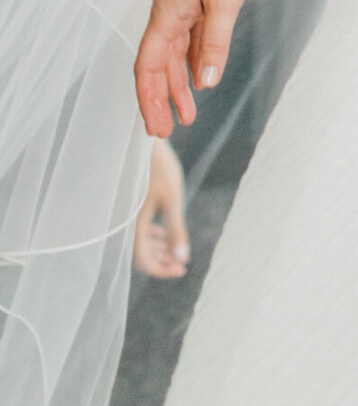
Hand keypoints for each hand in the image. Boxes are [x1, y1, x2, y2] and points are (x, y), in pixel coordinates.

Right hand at [132, 137, 189, 278]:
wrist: (138, 140)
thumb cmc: (156, 167)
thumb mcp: (171, 198)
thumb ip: (175, 229)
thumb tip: (182, 259)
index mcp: (131, 226)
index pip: (143, 262)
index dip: (162, 270)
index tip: (182, 270)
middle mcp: (124, 224)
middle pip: (140, 255)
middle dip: (161, 261)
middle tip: (181, 265)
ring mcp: (125, 215)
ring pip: (138, 242)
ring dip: (157, 249)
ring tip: (175, 250)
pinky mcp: (128, 205)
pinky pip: (137, 229)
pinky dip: (151, 235)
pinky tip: (164, 233)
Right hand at [134, 0, 256, 136]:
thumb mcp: (225, 3)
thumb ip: (214, 44)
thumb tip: (206, 83)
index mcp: (166, 15)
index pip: (148, 68)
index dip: (149, 99)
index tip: (155, 129)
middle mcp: (168, 11)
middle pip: (158, 64)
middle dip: (162, 98)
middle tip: (169, 130)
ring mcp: (181, 3)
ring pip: (175, 52)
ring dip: (180, 82)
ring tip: (189, 111)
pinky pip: (190, 36)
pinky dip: (194, 58)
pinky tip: (203, 74)